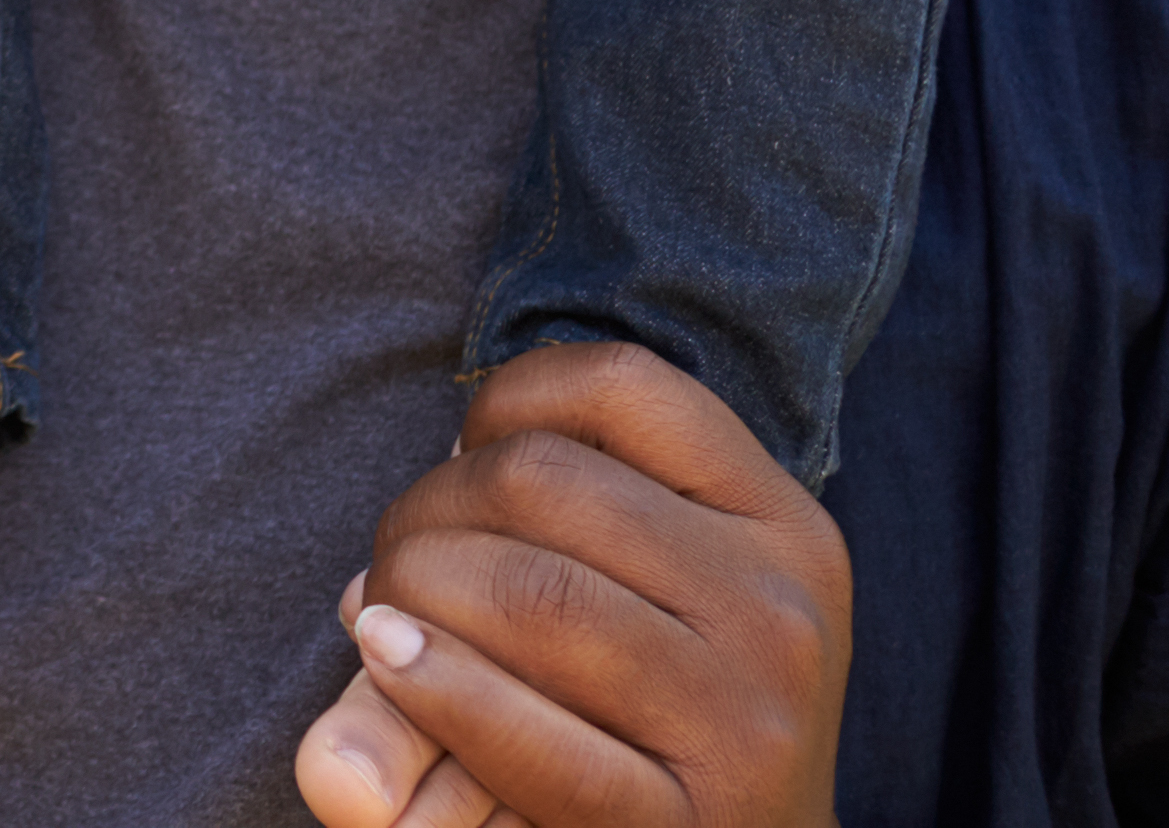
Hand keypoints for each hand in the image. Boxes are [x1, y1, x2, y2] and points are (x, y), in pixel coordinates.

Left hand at [289, 345, 849, 827]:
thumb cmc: (662, 712)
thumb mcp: (652, 596)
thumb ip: (533, 528)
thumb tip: (391, 542)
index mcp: (782, 527)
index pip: (621, 384)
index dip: (505, 401)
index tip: (467, 458)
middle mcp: (778, 609)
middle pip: (541, 478)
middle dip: (427, 507)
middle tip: (399, 564)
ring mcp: (744, 718)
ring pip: (527, 590)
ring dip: (411, 590)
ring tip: (385, 622)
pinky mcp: (686, 820)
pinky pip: (527, 733)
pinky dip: (432, 687)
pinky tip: (391, 662)